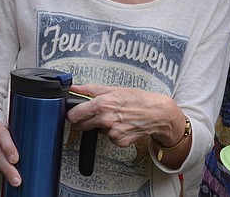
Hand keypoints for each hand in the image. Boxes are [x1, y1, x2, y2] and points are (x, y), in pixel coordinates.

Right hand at [0, 119, 21, 186]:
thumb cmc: (4, 138)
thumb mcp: (11, 135)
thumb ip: (18, 142)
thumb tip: (28, 158)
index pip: (2, 135)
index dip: (9, 148)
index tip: (15, 160)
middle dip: (8, 169)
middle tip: (16, 179)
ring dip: (0, 171)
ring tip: (5, 167)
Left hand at [66, 84, 180, 148]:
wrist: (157, 113)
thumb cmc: (137, 99)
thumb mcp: (113, 89)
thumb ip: (90, 89)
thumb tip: (74, 87)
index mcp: (102, 104)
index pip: (74, 114)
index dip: (72, 113)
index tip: (73, 112)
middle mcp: (105, 120)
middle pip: (81, 126)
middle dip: (83, 121)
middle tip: (94, 114)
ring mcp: (112, 132)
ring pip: (97, 131)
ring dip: (101, 126)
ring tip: (115, 117)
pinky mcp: (119, 141)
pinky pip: (109, 137)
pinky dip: (113, 132)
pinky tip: (122, 124)